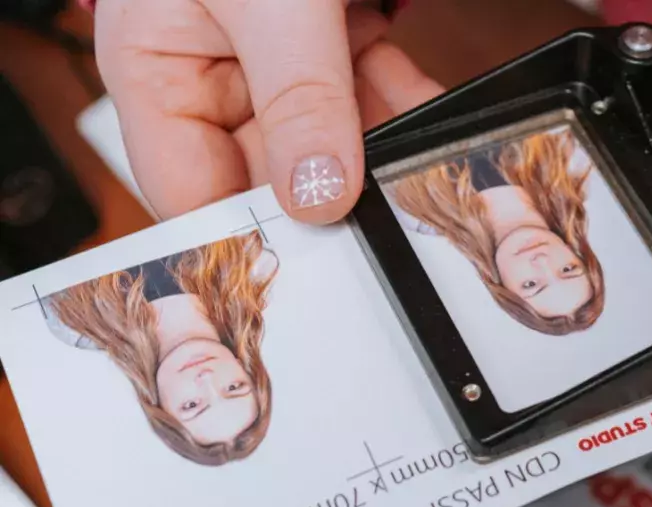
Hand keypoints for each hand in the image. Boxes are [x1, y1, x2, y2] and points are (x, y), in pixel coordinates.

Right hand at [93, 0, 443, 222]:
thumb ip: (296, 93)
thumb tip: (318, 193)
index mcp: (154, 66)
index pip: (190, 187)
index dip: (246, 233)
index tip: (311, 268)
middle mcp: (211, 69)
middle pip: (269, 170)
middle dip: (333, 198)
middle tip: (389, 232)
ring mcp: (275, 54)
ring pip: (331, 136)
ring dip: (380, 157)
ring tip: (427, 185)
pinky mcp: (329, 33)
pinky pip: (368, 90)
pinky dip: (404, 107)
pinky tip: (437, 131)